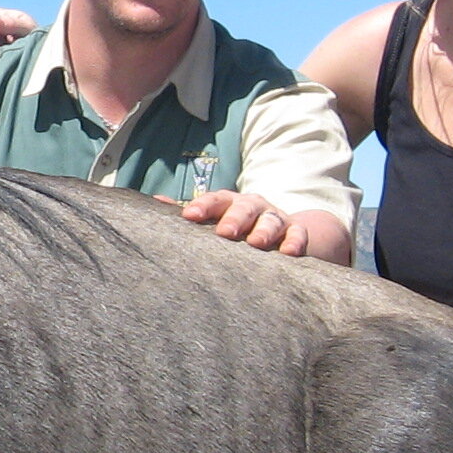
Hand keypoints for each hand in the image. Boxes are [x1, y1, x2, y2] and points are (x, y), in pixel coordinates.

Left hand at [172, 189, 346, 258]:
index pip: (215, 199)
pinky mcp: (296, 233)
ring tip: (255, 243)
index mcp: (229, 203)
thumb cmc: (237, 226)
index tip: (189, 216)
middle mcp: (253, 206)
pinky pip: (298, 235)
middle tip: (224, 232)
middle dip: (234, 218)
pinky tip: (288, 253)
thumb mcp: (214, 219)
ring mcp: (276, 218)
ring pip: (271, 220)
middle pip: (244, 207)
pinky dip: (295, 242)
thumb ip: (190, 214)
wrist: (281, 230)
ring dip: (264, 230)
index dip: (203, 206)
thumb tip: (154, 203)